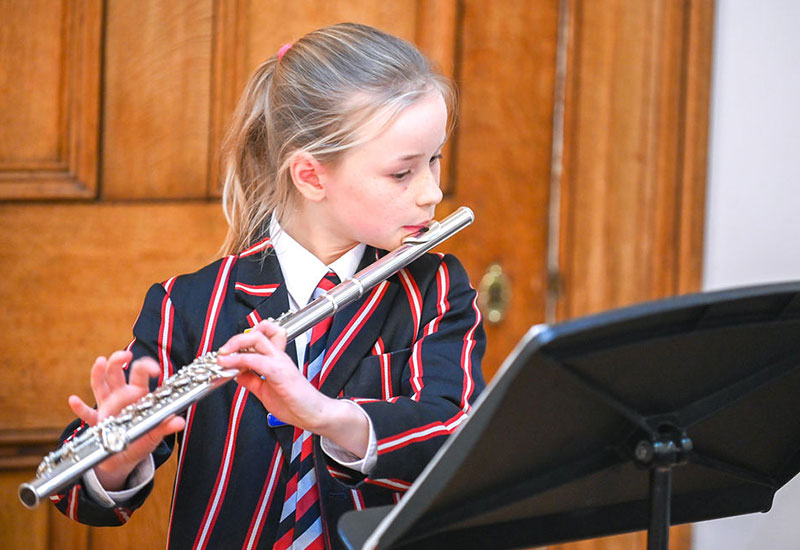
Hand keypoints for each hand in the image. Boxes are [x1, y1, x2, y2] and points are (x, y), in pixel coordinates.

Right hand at [68, 351, 184, 490]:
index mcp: (138, 396)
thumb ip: (164, 427)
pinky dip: (80, 407)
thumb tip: (179, 422)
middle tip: (125, 355)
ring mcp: (107, 407)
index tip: (154, 369)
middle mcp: (121, 397)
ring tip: (100, 361)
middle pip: (117, 373)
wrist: (123, 460)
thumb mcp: (154, 436)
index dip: (146, 367)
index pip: (140, 375)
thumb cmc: (140, 442)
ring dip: (98, 373)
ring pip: (100, 385)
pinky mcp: (96, 422)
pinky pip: (86, 414)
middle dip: (119, 361)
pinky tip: (73, 400)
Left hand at [217, 321, 367, 456]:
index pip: (261, 336)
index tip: (228, 352)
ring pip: (257, 339)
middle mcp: (279, 357)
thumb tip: (236, 373)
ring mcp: (281, 363)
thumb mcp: (265, 391)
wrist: (315, 414)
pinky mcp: (281, 373)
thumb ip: (251, 380)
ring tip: (222, 357)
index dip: (242, 340)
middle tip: (222, 352)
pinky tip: (232, 368)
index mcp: (276, 359)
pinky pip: (258, 361)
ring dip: (235, 346)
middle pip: (258, 332)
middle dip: (235, 339)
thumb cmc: (296, 404)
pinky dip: (241, 361)